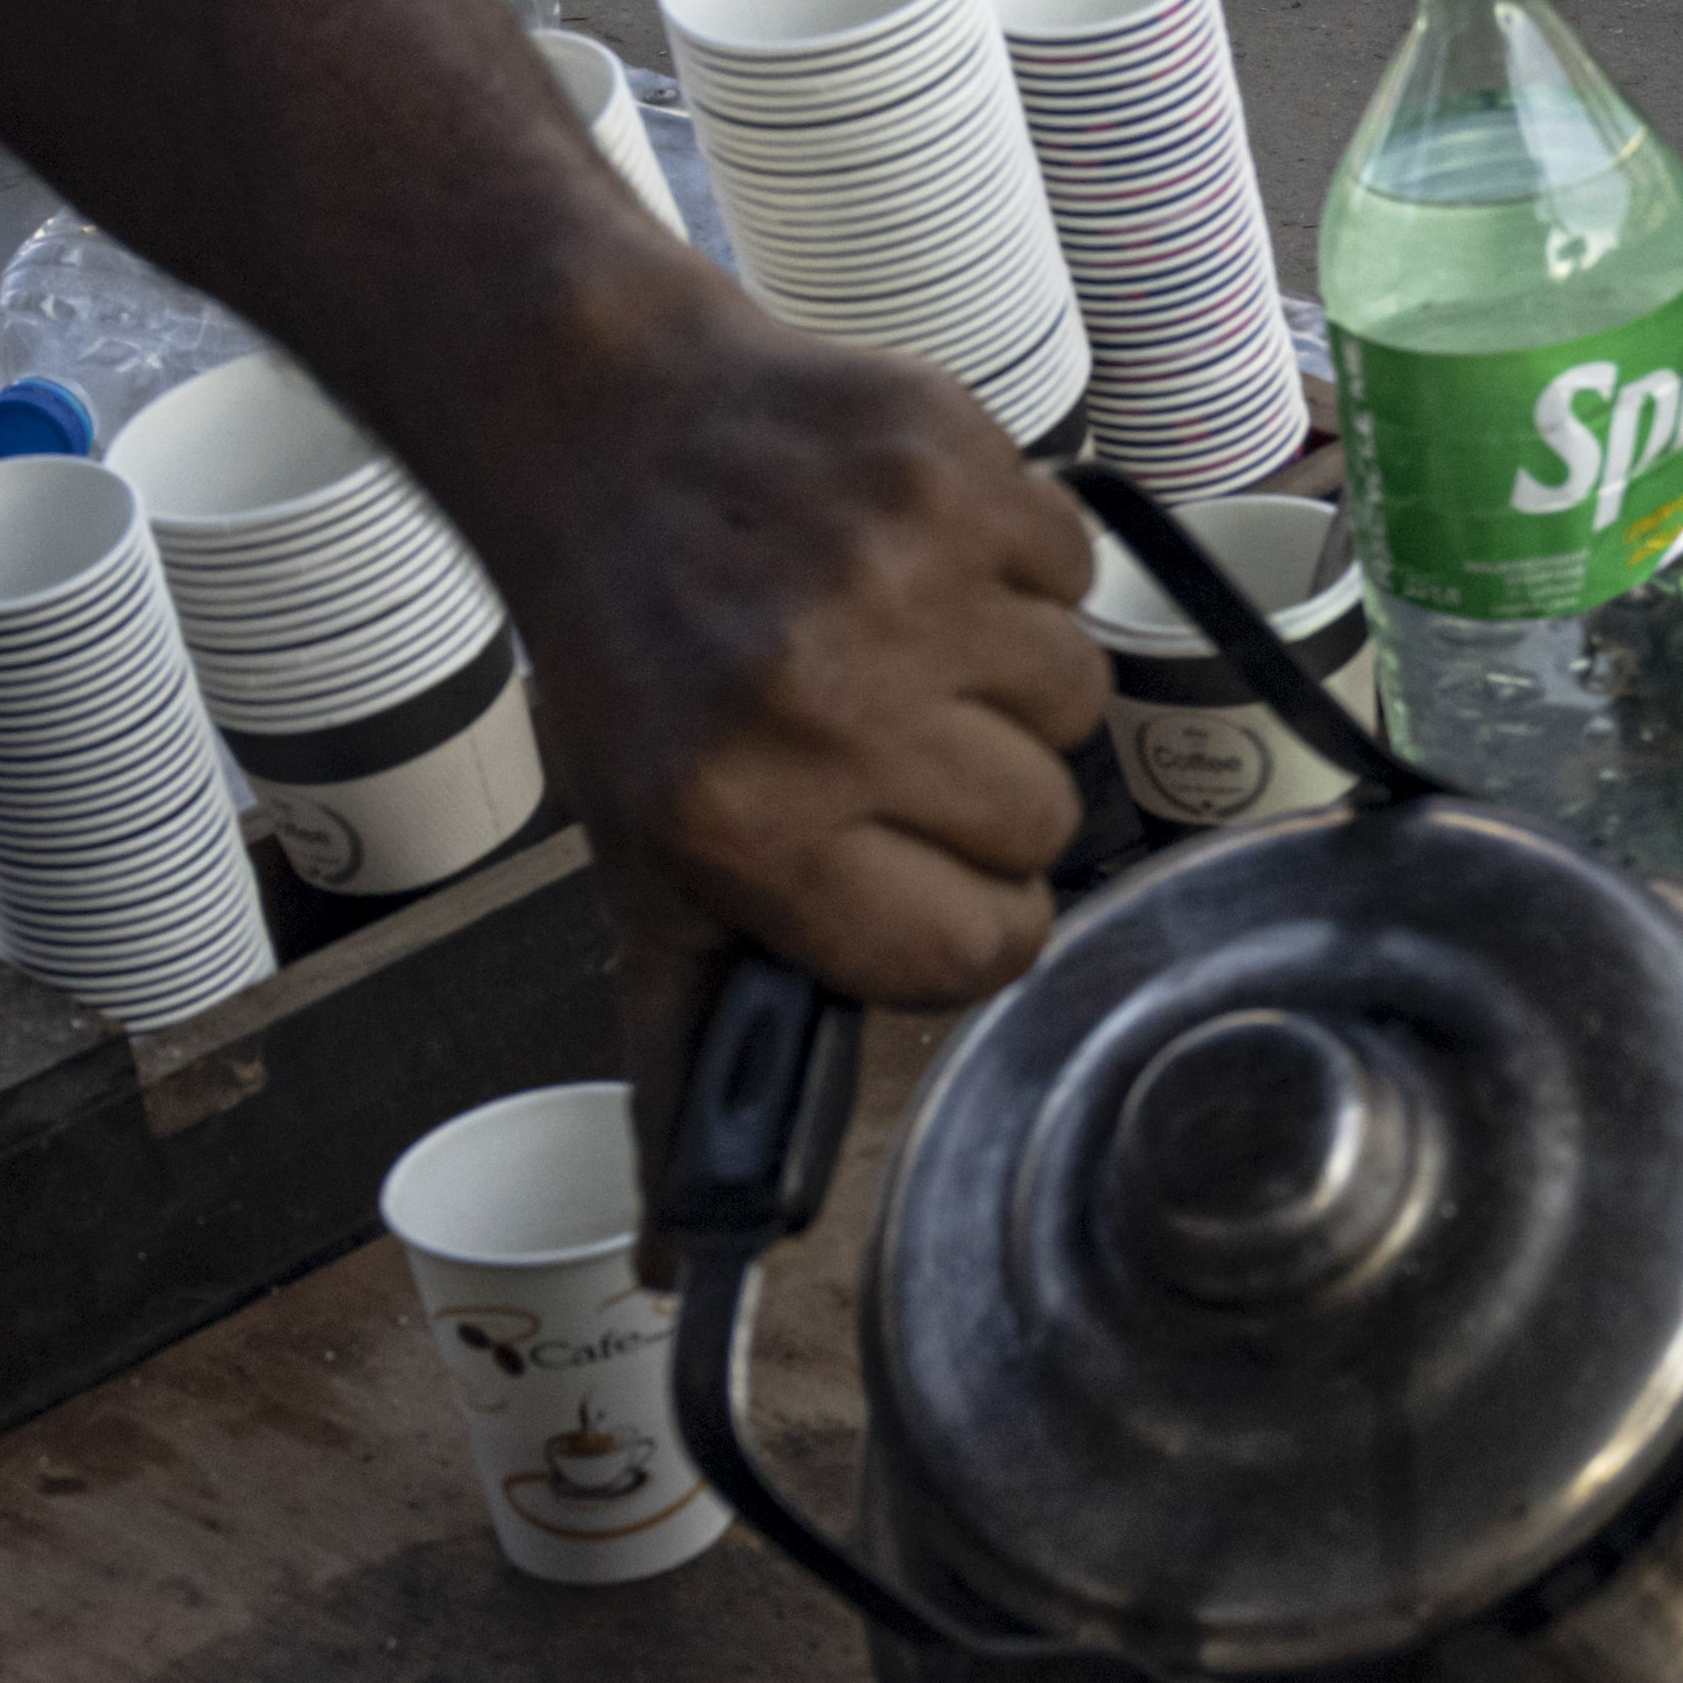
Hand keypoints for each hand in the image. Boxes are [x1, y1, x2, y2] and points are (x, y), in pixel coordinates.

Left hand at [491, 293, 1104, 1034]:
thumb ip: (681, 1053)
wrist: (604, 424)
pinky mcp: (955, 465)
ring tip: (898, 637)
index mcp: (745, 826)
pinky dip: (1020, 565)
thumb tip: (687, 1258)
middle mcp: (820, 705)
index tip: (920, 869)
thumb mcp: (639, 868)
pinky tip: (916, 555)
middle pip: (1040, 826)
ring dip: (1009, 676)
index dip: (964, 917)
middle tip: (884, 732)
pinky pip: (1077, 571)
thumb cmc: (636, 664)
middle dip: (979, 789)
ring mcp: (896, 575)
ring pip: (1078, 697)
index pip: (972, 952)